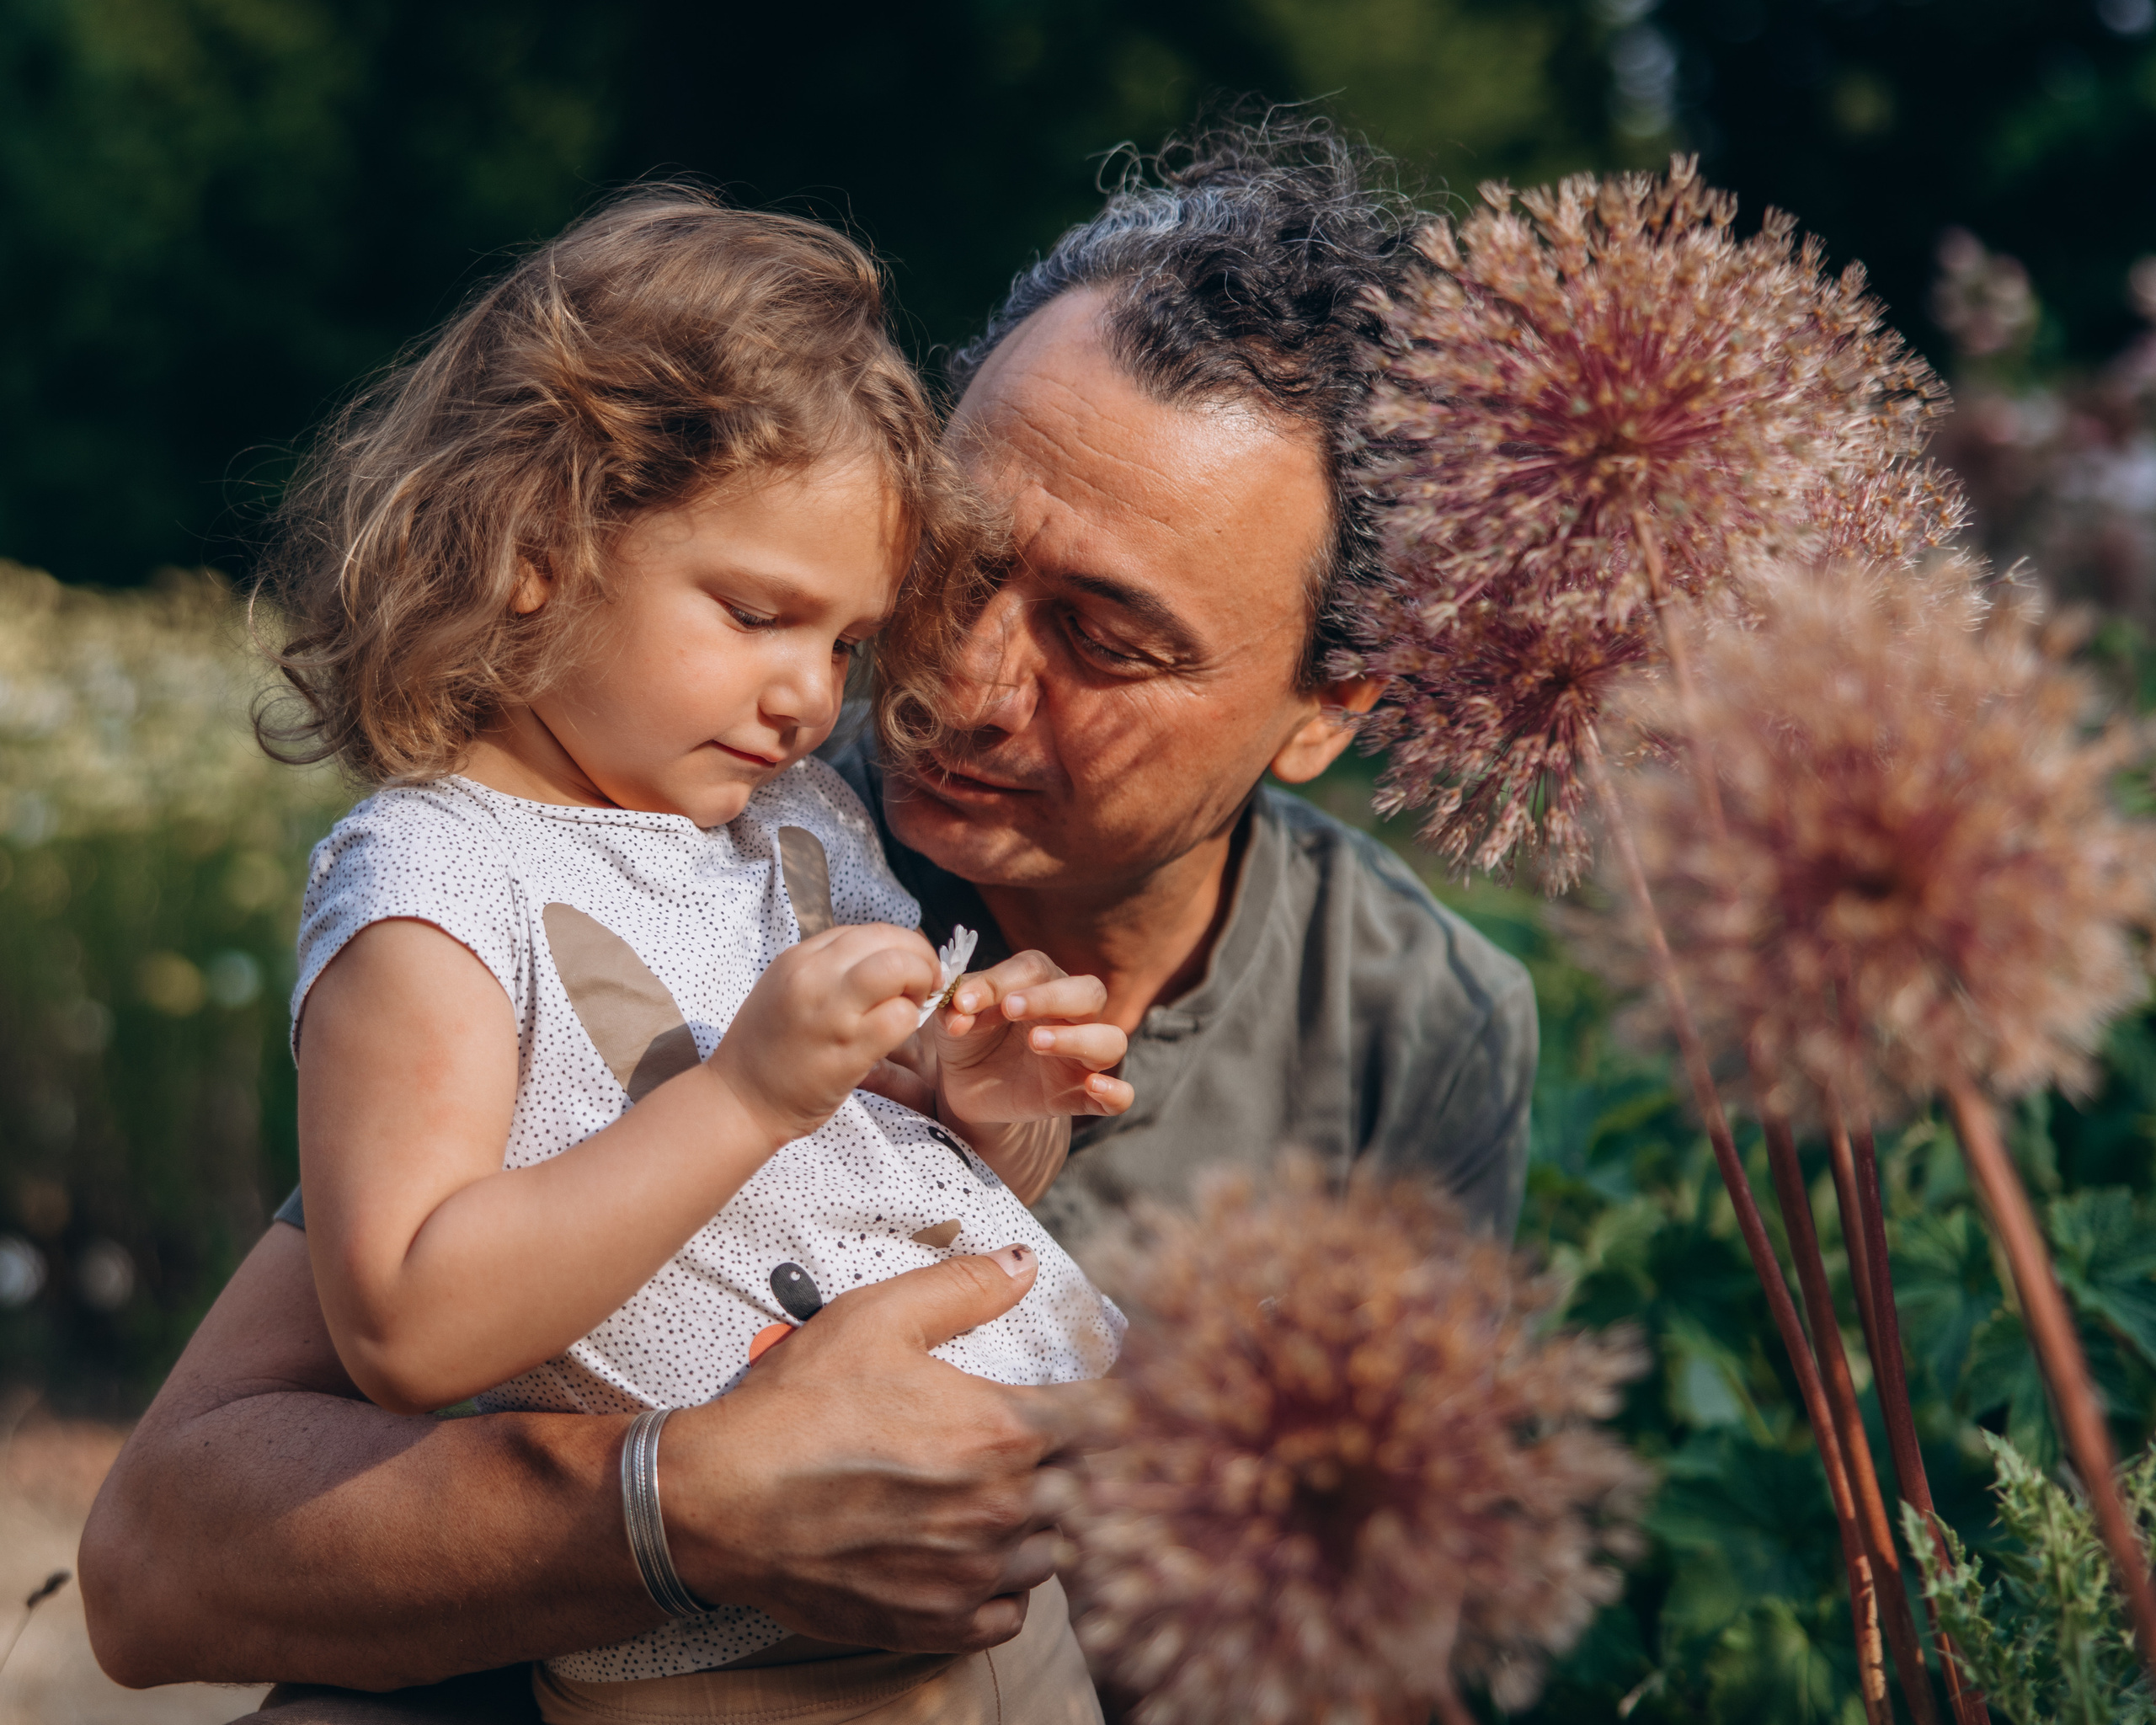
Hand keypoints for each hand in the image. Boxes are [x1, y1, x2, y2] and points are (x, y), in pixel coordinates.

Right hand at [657, 1250, 1104, 1651]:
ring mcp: (968, 1576)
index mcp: (1000, 1433)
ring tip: (1002, 1494)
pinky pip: (1009, 1614)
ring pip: (1051, 1553)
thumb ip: (964, 1288)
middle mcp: (998, 1512)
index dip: (1100, 1405)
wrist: (720, 1500)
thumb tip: (1019, 1266)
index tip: (1087, 1399)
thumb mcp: (878, 1318)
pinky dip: (1004, 1586)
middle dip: (1070, 1462)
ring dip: (1039, 1523)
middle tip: (1039, 1444)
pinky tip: (977, 1553)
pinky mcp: (935, 1623)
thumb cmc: (793, 1411)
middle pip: (1084, 1490)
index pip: (1101, 1422)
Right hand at [706, 923, 940, 1143]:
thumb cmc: (766, 1050)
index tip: (907, 966)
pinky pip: (899, 1019)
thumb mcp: (784, 990)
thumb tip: (876, 960)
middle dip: (919, 956)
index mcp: (798, 959)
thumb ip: (826, 971)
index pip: (867, 931)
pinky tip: (898, 1034)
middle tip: (924, 982)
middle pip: (888, 940)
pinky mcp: (847, 1050)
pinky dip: (909, 1022)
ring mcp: (830, 1013)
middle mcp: (813, 977)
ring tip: (913, 1004)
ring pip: (899, 970)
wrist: (739, 1100)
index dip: (899, 945)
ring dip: (919, 982)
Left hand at [929, 950, 1134, 1127]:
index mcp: (1039, 985)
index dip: (1001, 982)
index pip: (1035, 969)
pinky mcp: (1080, 1096)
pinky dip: (1116, 1092)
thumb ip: (955, 1007)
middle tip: (1010, 1010)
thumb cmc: (968, 1040)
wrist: (968, 1090)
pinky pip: (1120, 1096)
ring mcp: (1079, 1057)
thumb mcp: (952, 1020)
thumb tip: (960, 1009)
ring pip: (1111, 1040)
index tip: (966, 1002)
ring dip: (1080, 1040)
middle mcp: (1070, 1015)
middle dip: (1053, 998)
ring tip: (1036, 1043)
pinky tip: (1093, 1087)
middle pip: (1089, 993)